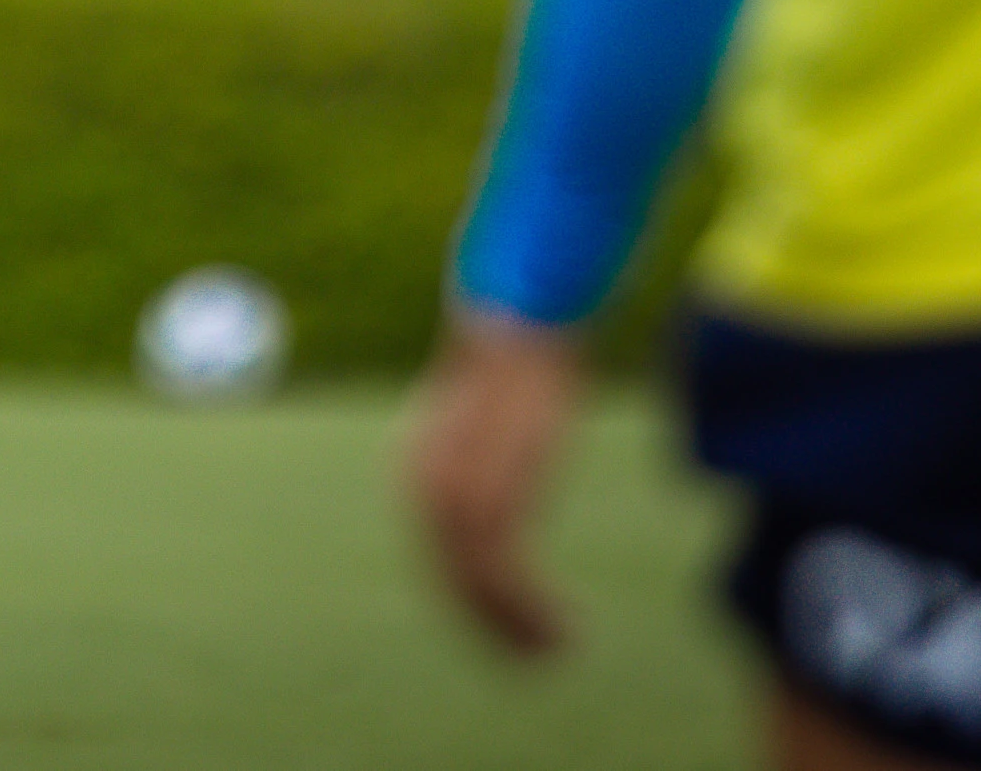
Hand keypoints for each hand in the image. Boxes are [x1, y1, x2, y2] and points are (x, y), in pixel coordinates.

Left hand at [402, 312, 586, 658]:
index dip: (469, 603)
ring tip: (554, 651)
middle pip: (451, 579)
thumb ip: (476, 458)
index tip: (505, 633)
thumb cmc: (510, 368)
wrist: (518, 321)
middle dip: (489, 625)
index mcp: (417, 469)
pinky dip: (530, 611)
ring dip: (515, 625)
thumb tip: (488, 494)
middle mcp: (425, 485)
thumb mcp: (481, 418)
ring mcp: (459, 489)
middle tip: (532, 659)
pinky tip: (563, 630)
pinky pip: (505, 573)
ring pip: (478, 585)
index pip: (436, 556)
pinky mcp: (497, 490)